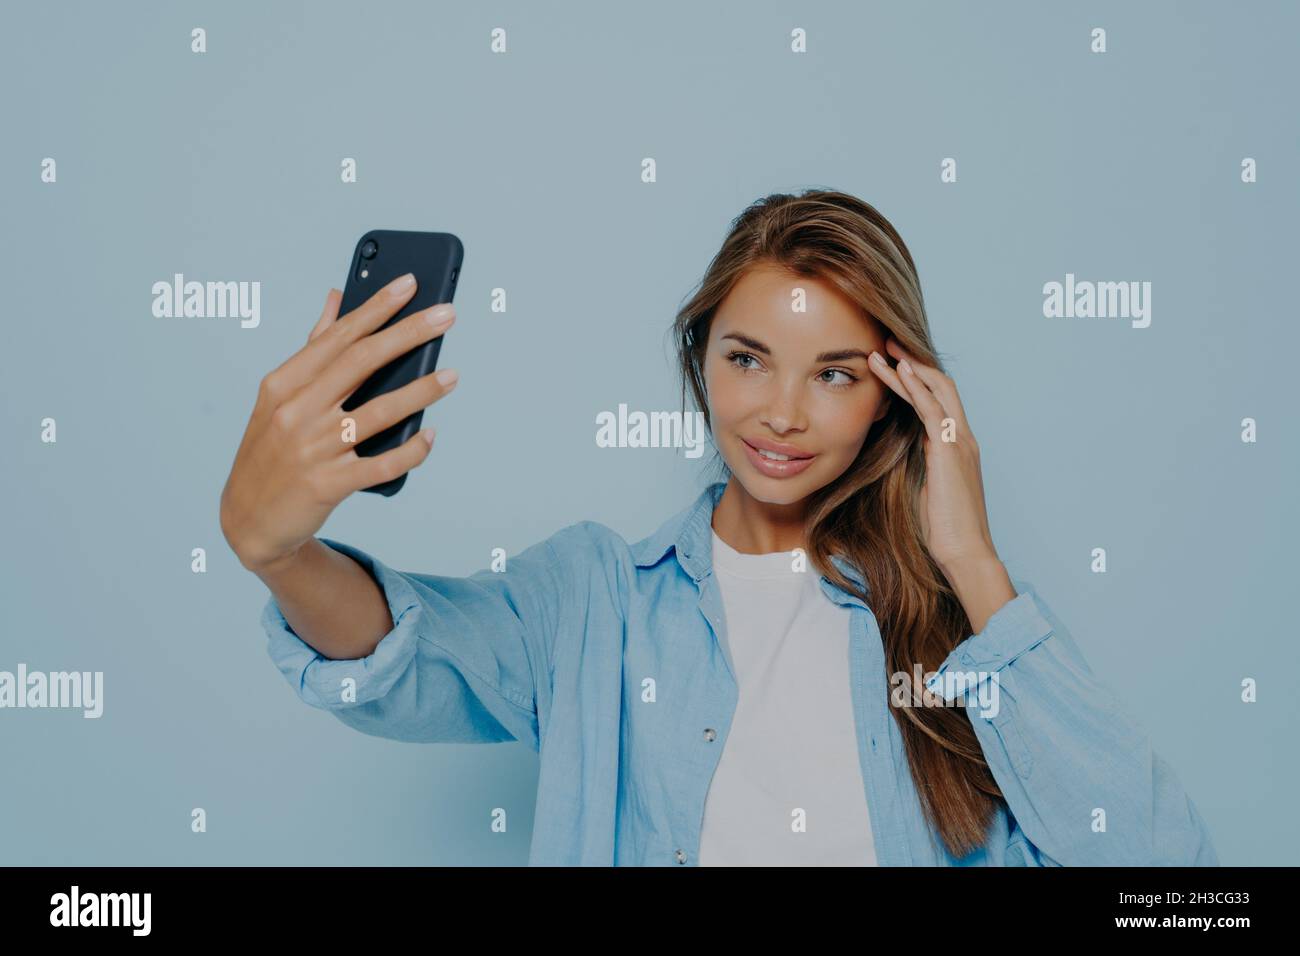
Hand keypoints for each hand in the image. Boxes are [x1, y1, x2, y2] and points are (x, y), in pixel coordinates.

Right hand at [219, 274, 457, 573]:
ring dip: (421, 391)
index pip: (339, 336)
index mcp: (284, 383)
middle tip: (447, 315)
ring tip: (452, 375)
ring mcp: (313, 449)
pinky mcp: (329, 485)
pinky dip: (410, 450)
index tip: (410, 283)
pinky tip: (431, 435)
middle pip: (361, 363)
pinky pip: (381, 464)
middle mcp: (297, 412)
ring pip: (378, 412)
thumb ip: (313, 348)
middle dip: (408, 333)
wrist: (249, 520)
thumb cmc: (271, 450)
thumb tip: (337, 297)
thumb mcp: (279, 397)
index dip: (376, 307)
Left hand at [866, 338, 997, 571]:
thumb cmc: (943, 529)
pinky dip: (916, 387)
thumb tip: (897, 454)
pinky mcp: (951, 451)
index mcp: (957, 447)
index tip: (893, 364)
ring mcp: (960, 442)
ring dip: (909, 367)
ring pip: (937, 390)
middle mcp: (963, 438)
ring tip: (883, 350)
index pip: (939, 401)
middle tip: (887, 344)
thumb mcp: (925, 489)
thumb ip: (917, 466)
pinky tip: (899, 371)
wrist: (964, 552)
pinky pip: (932, 409)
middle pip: (941, 385)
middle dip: (914, 362)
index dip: (918, 379)